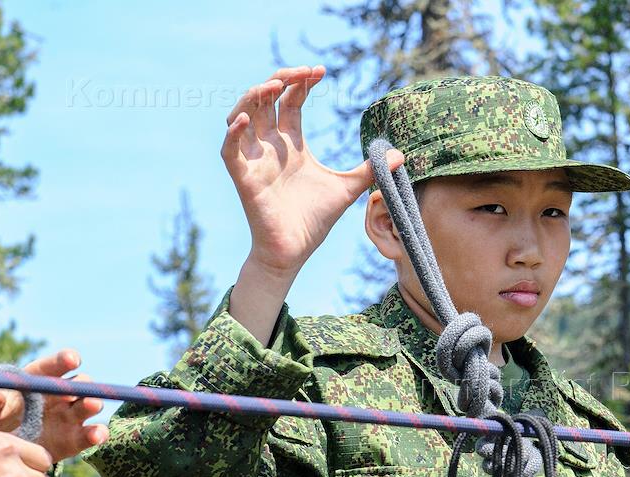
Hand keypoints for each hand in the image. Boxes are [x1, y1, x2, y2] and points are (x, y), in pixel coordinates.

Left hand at [0, 349, 106, 461]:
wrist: (6, 451)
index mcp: (41, 379)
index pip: (56, 365)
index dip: (66, 360)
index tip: (71, 360)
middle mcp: (62, 395)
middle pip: (80, 383)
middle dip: (80, 385)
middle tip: (72, 391)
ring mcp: (71, 417)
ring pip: (90, 405)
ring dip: (92, 404)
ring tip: (91, 405)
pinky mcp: (76, 439)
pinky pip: (91, 434)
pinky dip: (97, 433)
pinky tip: (96, 435)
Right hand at [221, 64, 402, 278]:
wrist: (294, 251)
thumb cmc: (314, 220)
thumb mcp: (347, 189)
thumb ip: (369, 170)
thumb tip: (399, 155)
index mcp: (291, 143)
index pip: (291, 101)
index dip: (301, 83)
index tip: (321, 72)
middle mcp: (270, 146)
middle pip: (265, 100)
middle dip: (281, 80)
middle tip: (303, 71)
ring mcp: (254, 160)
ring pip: (242, 116)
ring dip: (253, 97)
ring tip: (274, 85)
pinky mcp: (244, 179)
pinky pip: (230, 150)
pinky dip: (233, 133)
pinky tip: (246, 119)